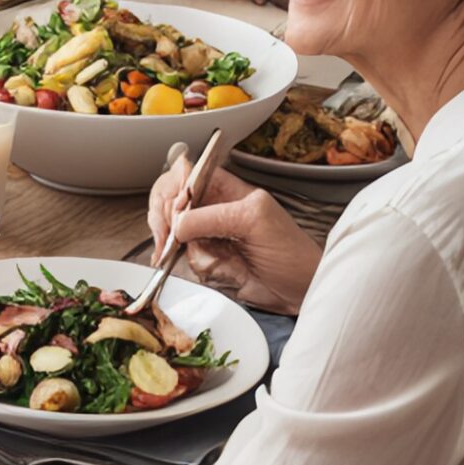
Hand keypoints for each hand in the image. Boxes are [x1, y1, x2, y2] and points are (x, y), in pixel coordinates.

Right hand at [147, 150, 320, 313]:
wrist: (300, 292)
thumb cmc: (291, 252)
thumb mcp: (254, 221)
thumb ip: (212, 217)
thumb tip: (177, 223)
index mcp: (225, 188)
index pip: (185, 173)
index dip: (174, 189)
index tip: (176, 210)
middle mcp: (210, 207)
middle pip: (167, 198)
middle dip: (163, 215)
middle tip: (167, 235)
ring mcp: (204, 233)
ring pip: (168, 228)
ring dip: (169, 241)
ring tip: (171, 251)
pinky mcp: (202, 258)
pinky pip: (177, 254)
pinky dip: (170, 258)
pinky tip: (169, 261)